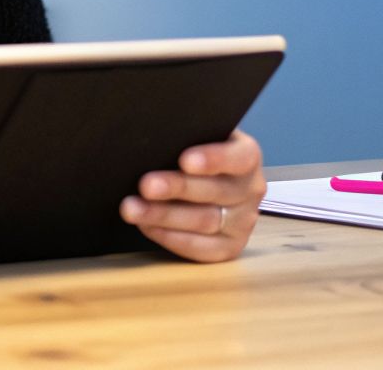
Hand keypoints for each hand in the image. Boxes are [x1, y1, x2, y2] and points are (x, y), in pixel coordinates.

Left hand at [118, 130, 265, 262]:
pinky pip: (200, 247)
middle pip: (215, 191)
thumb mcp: (194, 138)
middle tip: (146, 185)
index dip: (214, 159)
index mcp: (246, 156)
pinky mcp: (229, 247)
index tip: (185, 160)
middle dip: (177, 188)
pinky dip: (169, 237)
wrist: (201, 181)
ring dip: (164, 215)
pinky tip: (147, 226)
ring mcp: (242, 221)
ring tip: (132, 208)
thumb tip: (153, 137)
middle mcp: (250, 190)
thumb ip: (184, 136)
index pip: (239, 157)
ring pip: (204, 221)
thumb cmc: (191, 152)